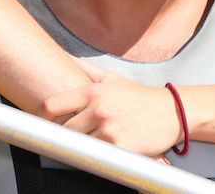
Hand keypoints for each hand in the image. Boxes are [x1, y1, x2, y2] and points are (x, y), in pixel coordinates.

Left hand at [38, 59, 181, 156]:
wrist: (172, 112)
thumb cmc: (138, 96)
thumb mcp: (110, 77)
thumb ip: (84, 68)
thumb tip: (63, 56)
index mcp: (92, 92)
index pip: (52, 105)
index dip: (42, 117)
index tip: (42, 123)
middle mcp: (99, 110)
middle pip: (63, 130)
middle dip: (63, 135)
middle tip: (66, 137)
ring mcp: (109, 130)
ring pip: (79, 146)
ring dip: (81, 147)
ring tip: (88, 143)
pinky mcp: (121, 149)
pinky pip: (99, 157)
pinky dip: (98, 157)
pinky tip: (104, 151)